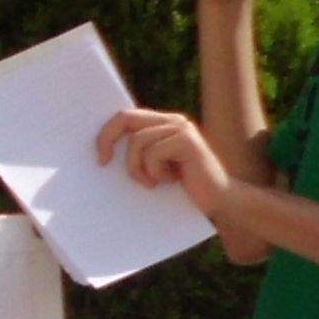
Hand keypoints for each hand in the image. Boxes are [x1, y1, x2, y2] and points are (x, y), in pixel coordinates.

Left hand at [97, 107, 237, 221]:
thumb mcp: (152, 169)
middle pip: (126, 118)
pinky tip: (169, 181)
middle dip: (107, 139)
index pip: (125, 116)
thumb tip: (100, 153)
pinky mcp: (187, 141)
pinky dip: (153, 171)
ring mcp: (181, 129)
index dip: (106, 132)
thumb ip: (136, 154)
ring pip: (137, 141)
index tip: (100, 157)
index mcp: (162, 124)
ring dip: (137, 167)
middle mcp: (172, 121)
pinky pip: (153, 153)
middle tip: (102, 162)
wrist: (218, 202)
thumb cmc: (182, 190)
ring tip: (152, 182)